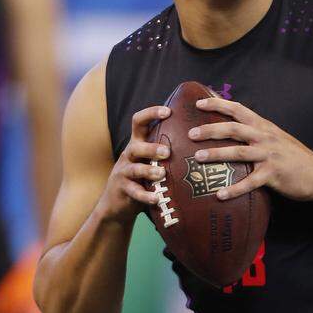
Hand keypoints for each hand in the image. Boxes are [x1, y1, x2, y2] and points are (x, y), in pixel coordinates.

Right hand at [97, 105, 175, 221]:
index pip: (139, 122)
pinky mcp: (123, 189)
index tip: (168, 111)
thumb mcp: (150, 159)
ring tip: (161, 174)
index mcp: (137, 143)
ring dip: (148, 171)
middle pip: (136, 147)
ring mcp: (124, 172)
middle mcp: (129, 155)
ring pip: (134, 169)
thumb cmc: (142, 176)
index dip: (151, 113)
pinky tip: (156, 199)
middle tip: (167, 152)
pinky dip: (145, 196)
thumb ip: (164, 149)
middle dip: (151, 148)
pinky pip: (134, 192)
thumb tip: (196, 136)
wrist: (116, 201)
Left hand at [188, 96, 312, 200]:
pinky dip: (234, 189)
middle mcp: (265, 137)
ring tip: (198, 157)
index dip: (218, 104)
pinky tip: (220, 194)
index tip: (198, 103)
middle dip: (210, 129)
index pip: (238, 109)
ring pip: (238, 152)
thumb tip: (234, 131)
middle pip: (233, 128)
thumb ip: (257, 133)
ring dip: (216, 154)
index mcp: (264, 127)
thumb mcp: (276, 139)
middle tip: (191, 133)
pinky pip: (250, 182)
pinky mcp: (273, 174)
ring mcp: (269, 155)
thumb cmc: (294, 158)